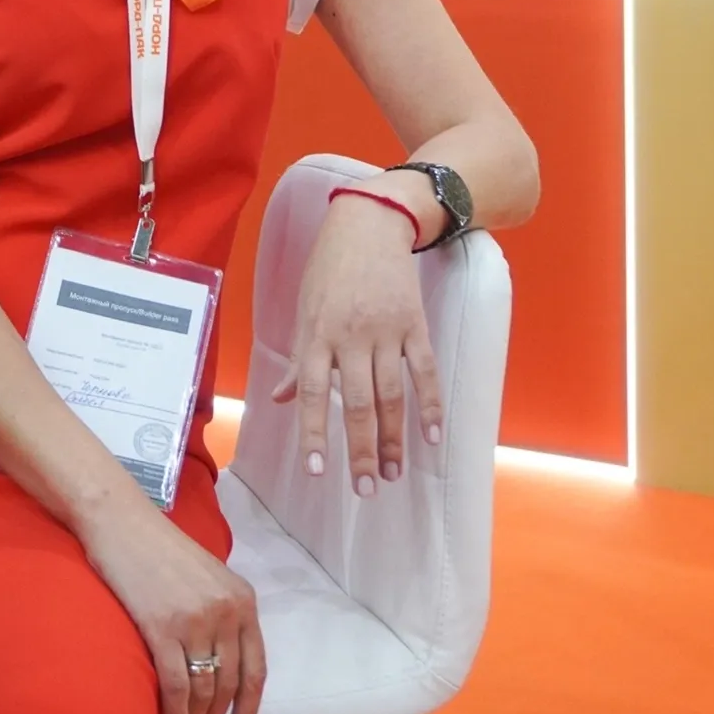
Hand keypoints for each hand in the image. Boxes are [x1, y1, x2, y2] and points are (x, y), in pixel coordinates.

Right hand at [80, 494, 265, 713]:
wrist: (121, 522)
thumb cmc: (158, 548)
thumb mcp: (207, 577)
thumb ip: (221, 615)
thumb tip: (221, 666)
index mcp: (243, 600)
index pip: (255, 669)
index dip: (250, 711)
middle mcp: (226, 612)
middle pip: (230, 685)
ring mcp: (196, 621)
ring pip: (205, 691)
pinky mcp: (163, 628)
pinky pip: (177, 687)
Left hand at [270, 194, 443, 494]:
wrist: (370, 224)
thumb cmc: (329, 268)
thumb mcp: (304, 309)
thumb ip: (299, 360)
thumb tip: (281, 399)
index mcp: (317, 335)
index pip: (314, 393)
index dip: (315, 433)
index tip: (317, 471)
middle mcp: (350, 337)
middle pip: (358, 403)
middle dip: (362, 450)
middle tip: (367, 489)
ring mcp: (385, 331)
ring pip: (392, 395)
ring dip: (395, 439)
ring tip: (394, 474)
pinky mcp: (414, 324)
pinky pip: (425, 371)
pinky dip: (430, 405)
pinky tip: (433, 437)